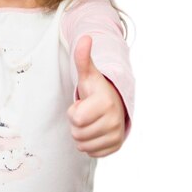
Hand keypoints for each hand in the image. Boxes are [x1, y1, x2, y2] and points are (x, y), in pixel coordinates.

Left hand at [67, 36, 125, 157]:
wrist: (115, 103)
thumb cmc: (96, 90)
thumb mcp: (88, 74)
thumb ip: (83, 57)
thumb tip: (84, 37)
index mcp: (105, 103)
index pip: (75, 119)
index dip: (74, 111)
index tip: (83, 103)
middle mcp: (114, 121)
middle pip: (77, 134)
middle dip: (77, 124)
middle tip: (86, 113)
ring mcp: (116, 135)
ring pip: (82, 145)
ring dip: (82, 135)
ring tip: (90, 121)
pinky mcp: (116, 147)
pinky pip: (92, 153)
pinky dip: (90, 145)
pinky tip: (95, 131)